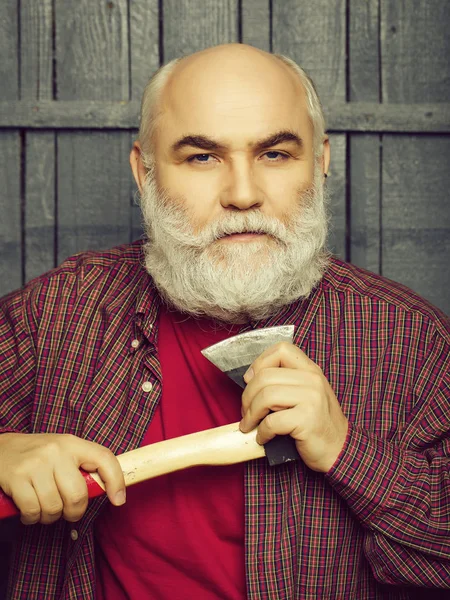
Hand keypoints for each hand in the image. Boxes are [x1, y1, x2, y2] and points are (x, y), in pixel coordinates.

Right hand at [0, 433, 125, 524]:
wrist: (0, 449)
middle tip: (67, 512)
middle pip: (78, 495)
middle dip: (74, 512)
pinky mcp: (16, 477)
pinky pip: (33, 511)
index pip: (104, 458)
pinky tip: (29, 511)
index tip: (118, 500)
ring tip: (44, 508)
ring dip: (50, 517)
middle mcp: (56, 451)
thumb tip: (108, 490)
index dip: (116, 481)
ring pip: (55, 507)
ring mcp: (36, 464)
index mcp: (72, 443)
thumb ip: (81, 466)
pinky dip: (33, 518)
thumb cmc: (37, 455)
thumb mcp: (62, 451)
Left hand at [239, 342, 347, 472]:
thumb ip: (284, 382)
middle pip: (265, 376)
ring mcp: (312, 398)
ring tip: (250, 425)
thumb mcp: (305, 394)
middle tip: (246, 412)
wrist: (340, 450)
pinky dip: (262, 432)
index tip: (250, 380)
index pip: (281, 349)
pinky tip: (263, 438)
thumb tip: (250, 377)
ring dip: (251, 414)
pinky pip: (272, 422)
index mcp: (311, 370)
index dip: (260, 362)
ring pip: (266, 396)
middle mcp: (313, 380)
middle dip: (248, 396)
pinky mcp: (308, 420)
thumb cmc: (316, 424)